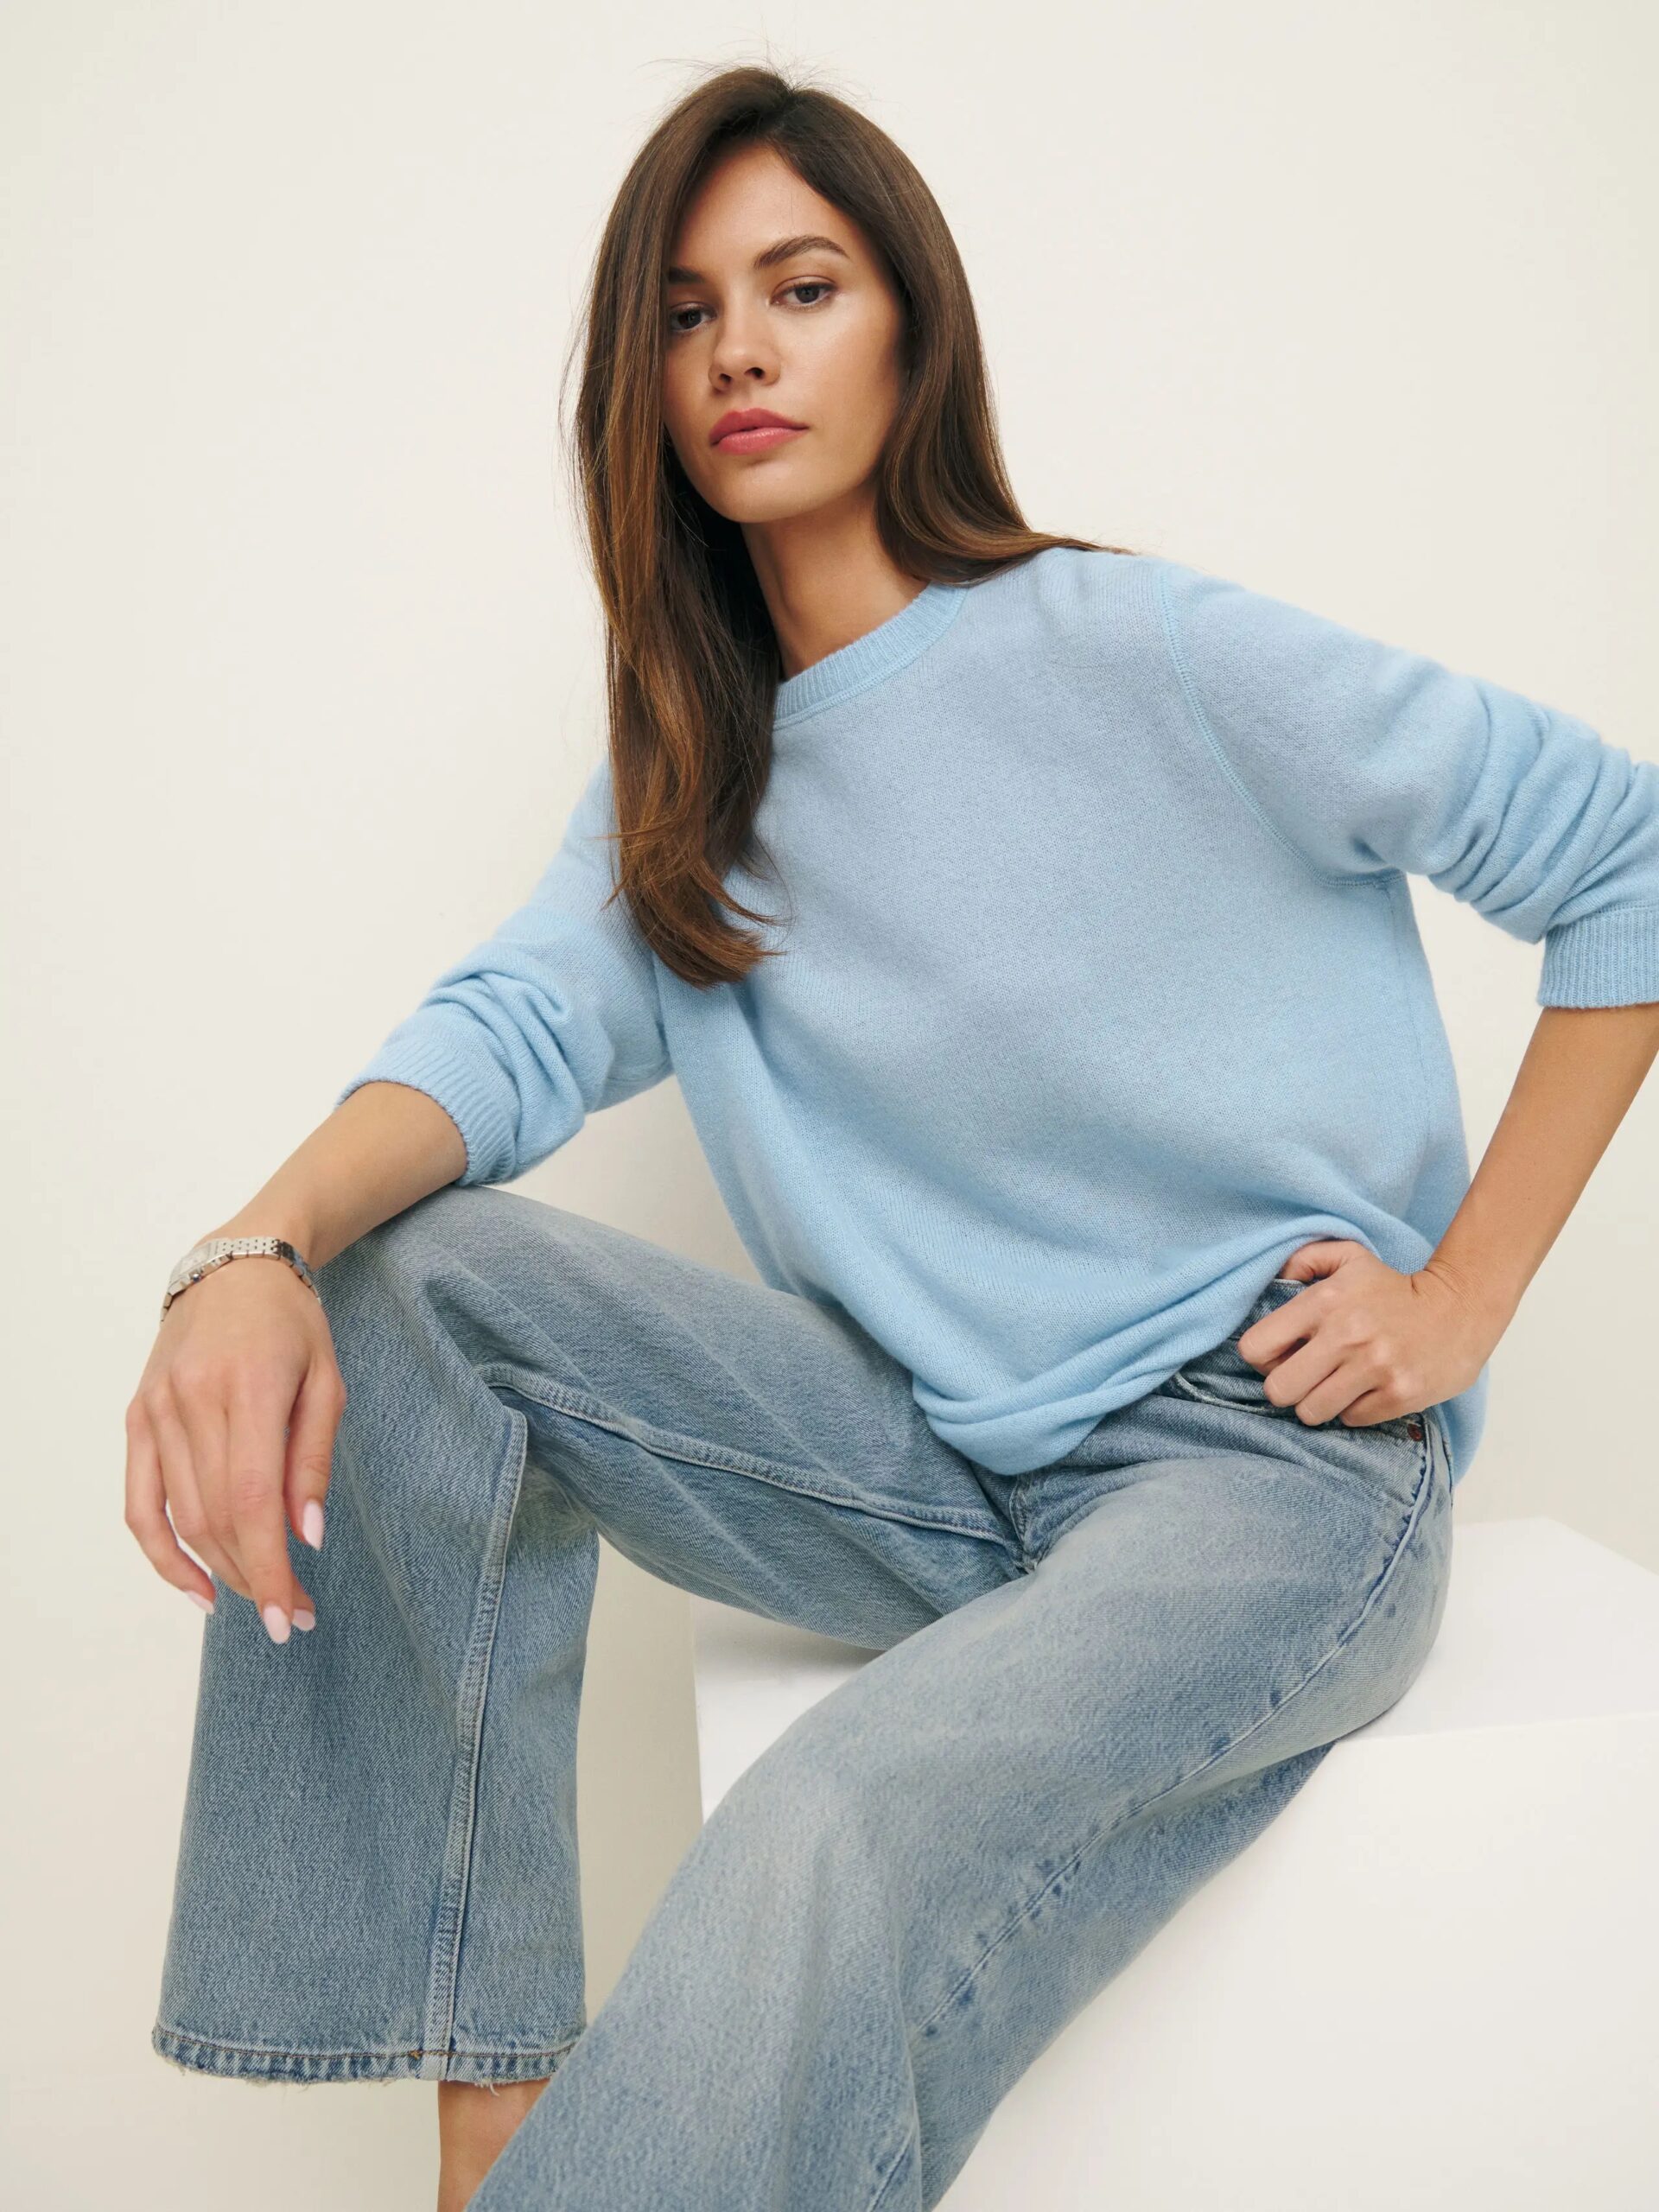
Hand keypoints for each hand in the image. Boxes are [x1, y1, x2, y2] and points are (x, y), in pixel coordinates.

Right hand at [124, 1246, 345, 1641]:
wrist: (235, 1268)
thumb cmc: (293, 1324)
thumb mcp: (328, 1382)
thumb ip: (314, 1460)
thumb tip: (305, 1538)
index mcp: (247, 1389)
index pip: (251, 1502)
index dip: (269, 1569)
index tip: (291, 1616)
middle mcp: (191, 1401)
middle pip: (216, 1519)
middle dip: (256, 1578)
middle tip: (293, 1612)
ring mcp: (156, 1411)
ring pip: (182, 1517)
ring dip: (221, 1571)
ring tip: (260, 1595)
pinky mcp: (137, 1418)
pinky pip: (140, 1503)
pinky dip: (164, 1553)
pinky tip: (197, 1586)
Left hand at [1236, 1240, 1501, 1429]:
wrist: (1460, 1307)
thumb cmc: (1394, 1288)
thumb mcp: (1350, 1258)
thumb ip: (1305, 1260)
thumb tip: (1276, 1279)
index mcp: (1324, 1302)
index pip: (1256, 1347)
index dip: (1262, 1356)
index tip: (1279, 1355)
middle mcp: (1345, 1336)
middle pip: (1278, 1390)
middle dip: (1286, 1387)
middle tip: (1305, 1378)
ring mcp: (1373, 1369)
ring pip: (1310, 1412)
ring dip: (1318, 1403)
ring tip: (1336, 1385)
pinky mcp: (1398, 1395)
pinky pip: (1349, 1419)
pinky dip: (1353, 1409)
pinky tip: (1367, 1388)